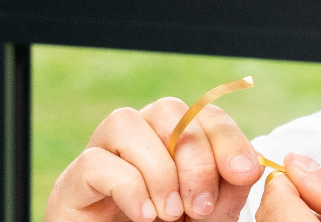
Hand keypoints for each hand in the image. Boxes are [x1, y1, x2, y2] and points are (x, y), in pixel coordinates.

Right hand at [44, 96, 265, 221]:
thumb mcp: (208, 218)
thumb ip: (227, 189)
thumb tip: (248, 163)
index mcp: (170, 144)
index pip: (201, 114)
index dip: (226, 136)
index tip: (244, 173)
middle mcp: (135, 142)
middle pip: (167, 110)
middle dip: (194, 156)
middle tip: (200, 207)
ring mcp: (101, 158)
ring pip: (125, 122)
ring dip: (159, 169)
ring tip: (169, 215)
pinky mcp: (72, 185)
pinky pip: (95, 162)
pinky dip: (129, 188)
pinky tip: (144, 217)